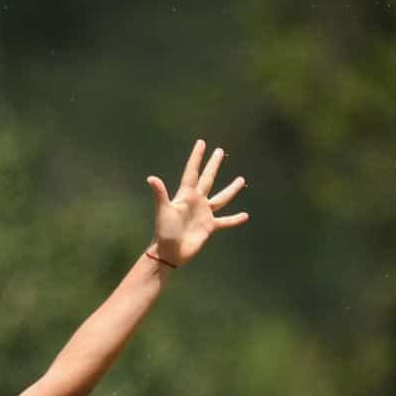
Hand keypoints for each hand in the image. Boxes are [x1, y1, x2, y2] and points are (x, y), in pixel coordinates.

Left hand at [146, 141, 247, 268]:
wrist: (169, 253)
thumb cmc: (164, 232)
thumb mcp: (163, 211)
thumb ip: (160, 194)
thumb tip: (151, 178)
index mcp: (186, 195)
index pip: (192, 171)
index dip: (196, 157)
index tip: (201, 143)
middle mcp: (196, 201)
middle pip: (207, 179)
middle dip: (213, 165)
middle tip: (219, 151)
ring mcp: (204, 213)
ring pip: (220, 198)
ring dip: (230, 189)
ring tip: (241, 180)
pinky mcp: (208, 227)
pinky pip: (224, 221)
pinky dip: (234, 220)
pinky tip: (245, 216)